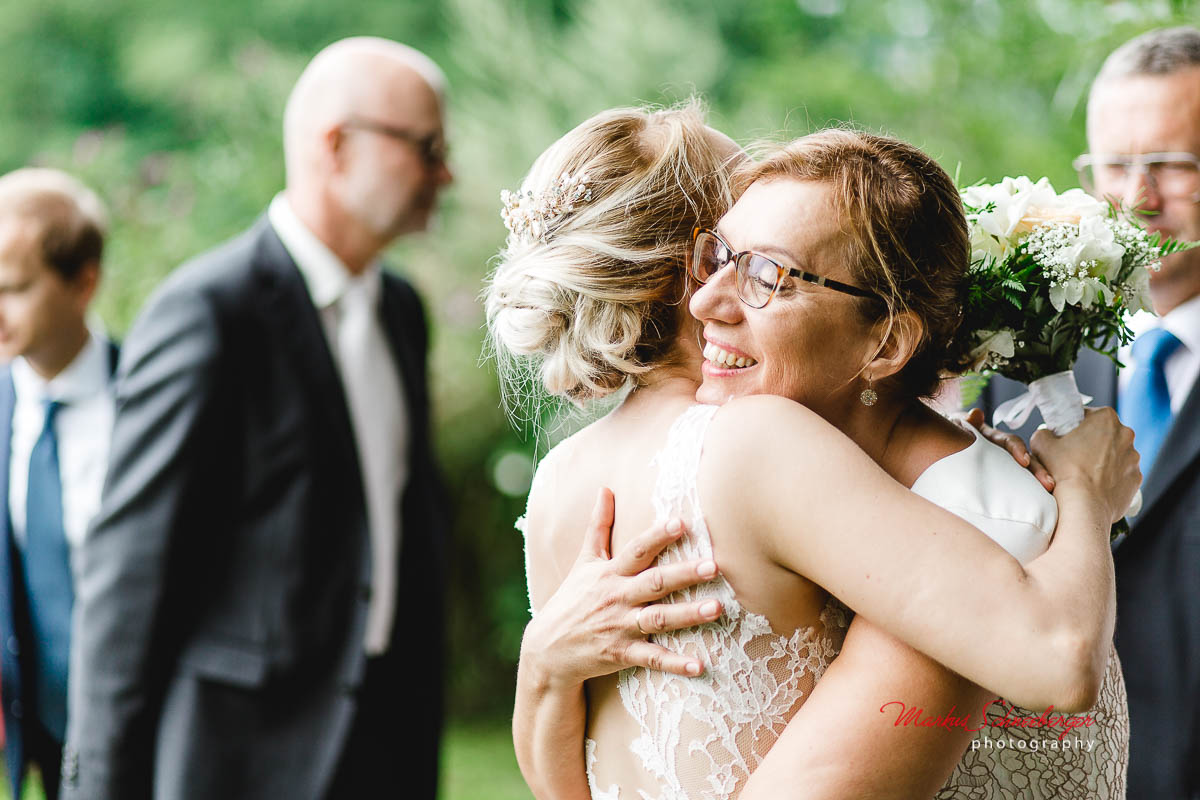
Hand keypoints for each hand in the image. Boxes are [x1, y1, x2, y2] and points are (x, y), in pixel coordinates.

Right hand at [521, 489, 722, 688]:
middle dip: (684, 574)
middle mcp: (617, 597)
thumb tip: (605, 488)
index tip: (681, 523)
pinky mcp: (621, 654)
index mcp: (609, 573)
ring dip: (688, 615)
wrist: (547, 649)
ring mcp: (620, 627)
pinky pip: (652, 659)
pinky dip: (675, 663)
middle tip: (714, 565)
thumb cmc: (572, 600)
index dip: (658, 536)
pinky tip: (700, 666)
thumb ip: (599, 526)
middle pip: (654, 583)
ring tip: (717, 608)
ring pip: (658, 619)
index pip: (636, 550)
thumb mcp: (584, 562)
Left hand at [958, 408, 1054, 491]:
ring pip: (1027, 472)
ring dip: (1039, 480)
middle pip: (1025, 459)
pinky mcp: (1006, 477)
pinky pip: (1021, 483)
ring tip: (1050, 492)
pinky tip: (1045, 500)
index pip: (1009, 442)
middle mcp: (1005, 452)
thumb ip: (970, 422)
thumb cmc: (958, 434)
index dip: (1017, 449)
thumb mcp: (961, 426)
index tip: (1024, 460)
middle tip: (1049, 483)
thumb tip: (976, 413)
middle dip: (1037, 470)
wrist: (952, 443)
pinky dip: (1033, 490)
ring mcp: (1007, 464)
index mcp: (994, 439)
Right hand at [1031, 407, 1140, 524]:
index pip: (1086, 415)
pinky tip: (1094, 485)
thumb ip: (1045, 431)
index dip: (1072, 426)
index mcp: (1105, 417)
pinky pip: (1121, 474)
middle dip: (1089, 442)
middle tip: (1071, 456)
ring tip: (1082, 474)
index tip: (1064, 438)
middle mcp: (1125, 434)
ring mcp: (1134, 458)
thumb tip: (1049, 434)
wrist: (1083, 506)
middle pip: (1103, 433)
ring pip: (1114, 454)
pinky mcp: (1136, 478)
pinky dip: (1110, 478)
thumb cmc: (1063, 471)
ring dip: (1101, 460)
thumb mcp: (1040, 442)